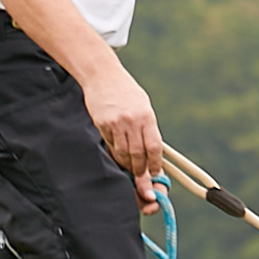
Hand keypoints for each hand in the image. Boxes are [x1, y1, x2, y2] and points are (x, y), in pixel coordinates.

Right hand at [83, 66, 164, 211]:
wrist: (102, 75)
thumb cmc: (126, 92)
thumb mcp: (143, 106)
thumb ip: (148, 128)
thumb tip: (153, 154)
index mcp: (147, 117)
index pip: (154, 147)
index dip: (155, 165)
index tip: (156, 175)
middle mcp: (132, 121)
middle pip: (138, 155)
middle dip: (141, 172)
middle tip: (142, 182)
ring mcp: (116, 123)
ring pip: (123, 154)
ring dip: (128, 166)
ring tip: (131, 170)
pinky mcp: (102, 124)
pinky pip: (111, 145)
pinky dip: (116, 154)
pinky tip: (118, 156)